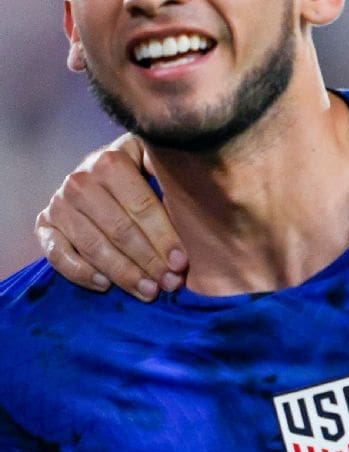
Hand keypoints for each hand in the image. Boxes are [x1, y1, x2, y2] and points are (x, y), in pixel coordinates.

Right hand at [35, 135, 187, 299]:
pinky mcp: (45, 224)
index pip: (140, 206)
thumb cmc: (144, 176)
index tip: (182, 262)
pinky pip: (58, 255)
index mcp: (111, 160)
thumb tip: (201, 192)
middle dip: (148, 261)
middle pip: (118, 230)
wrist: (103, 175)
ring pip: (93, 246)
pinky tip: (106, 285)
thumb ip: (170, 175)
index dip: (163, 237)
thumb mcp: (158, 165)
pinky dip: (81, 273)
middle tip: (171, 283)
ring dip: (123, 274)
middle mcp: (79, 180)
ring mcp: (59, 203)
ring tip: (149, 291)